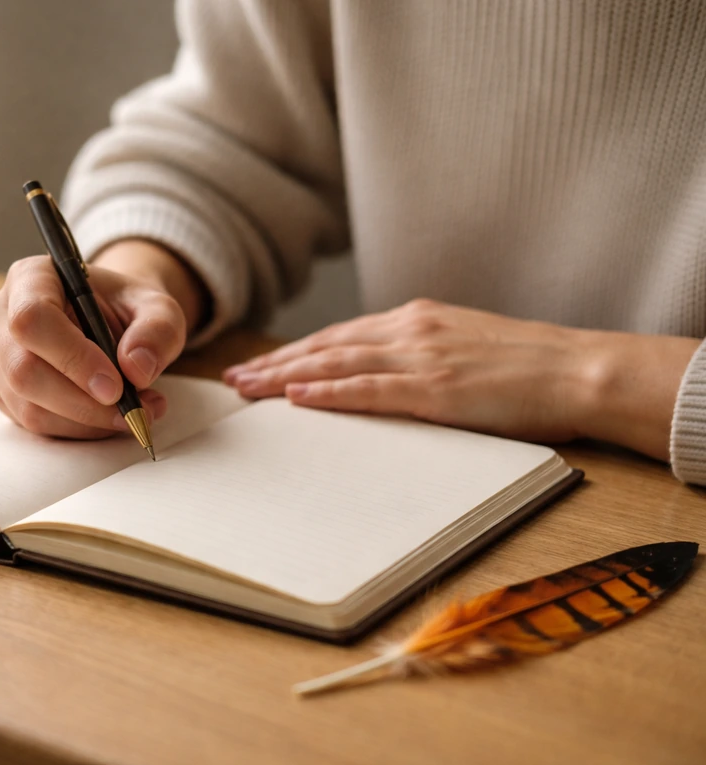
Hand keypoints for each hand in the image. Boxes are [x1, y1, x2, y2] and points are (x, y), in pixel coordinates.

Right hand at [0, 240, 203, 438]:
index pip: (33, 318)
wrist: (111, 322)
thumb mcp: (158, 308)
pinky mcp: (4, 393)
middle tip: (134, 410)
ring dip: (88, 422)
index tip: (115, 386)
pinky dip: (80, 430)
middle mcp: (2, 316)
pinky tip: (111, 417)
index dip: (72, 357)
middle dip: (83, 402)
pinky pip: (35, 424)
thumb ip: (157, 330)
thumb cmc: (127, 308)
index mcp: (31, 278)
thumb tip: (137, 369)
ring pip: (29, 406)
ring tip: (137, 411)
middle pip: (23, 370)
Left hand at [224, 299, 696, 458]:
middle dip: (274, 363)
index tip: (261, 365)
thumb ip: (420, 352)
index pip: (339, 337)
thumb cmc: (526, 364)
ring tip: (247, 390)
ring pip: (335, 363)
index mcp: (414, 320)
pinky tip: (295, 398)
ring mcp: (419, 357)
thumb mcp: (463, 344)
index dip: (295, 352)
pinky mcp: (434, 388)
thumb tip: (383, 370)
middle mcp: (408, 331)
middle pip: (325, 346)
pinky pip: (368, 390)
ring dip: (285, 377)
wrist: (576, 368)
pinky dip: (327, 392)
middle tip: (234, 379)